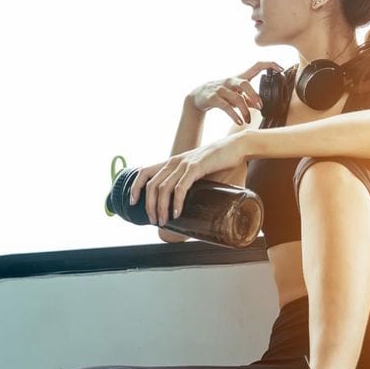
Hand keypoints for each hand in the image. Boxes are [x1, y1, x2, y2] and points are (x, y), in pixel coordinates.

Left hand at [129, 133, 248, 225]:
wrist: (236, 146)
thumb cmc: (218, 162)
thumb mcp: (198, 173)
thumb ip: (190, 185)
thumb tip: (186, 206)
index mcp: (172, 163)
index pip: (145, 172)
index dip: (135, 187)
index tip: (133, 202)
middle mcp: (174, 162)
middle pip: (151, 185)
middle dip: (149, 206)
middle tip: (155, 221)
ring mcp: (185, 164)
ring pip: (163, 188)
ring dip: (161, 208)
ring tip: (164, 221)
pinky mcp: (197, 167)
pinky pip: (181, 187)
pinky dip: (177, 202)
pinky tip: (177, 213)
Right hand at [188, 61, 283, 125]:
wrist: (198, 96)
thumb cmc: (221, 93)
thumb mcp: (236, 94)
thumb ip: (248, 98)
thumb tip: (260, 105)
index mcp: (240, 78)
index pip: (257, 66)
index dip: (269, 64)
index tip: (280, 68)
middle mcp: (231, 81)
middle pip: (245, 84)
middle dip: (254, 95)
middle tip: (260, 107)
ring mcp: (221, 89)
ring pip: (236, 98)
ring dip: (244, 110)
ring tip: (248, 120)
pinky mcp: (213, 98)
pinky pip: (226, 107)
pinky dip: (234, 115)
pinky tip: (239, 121)